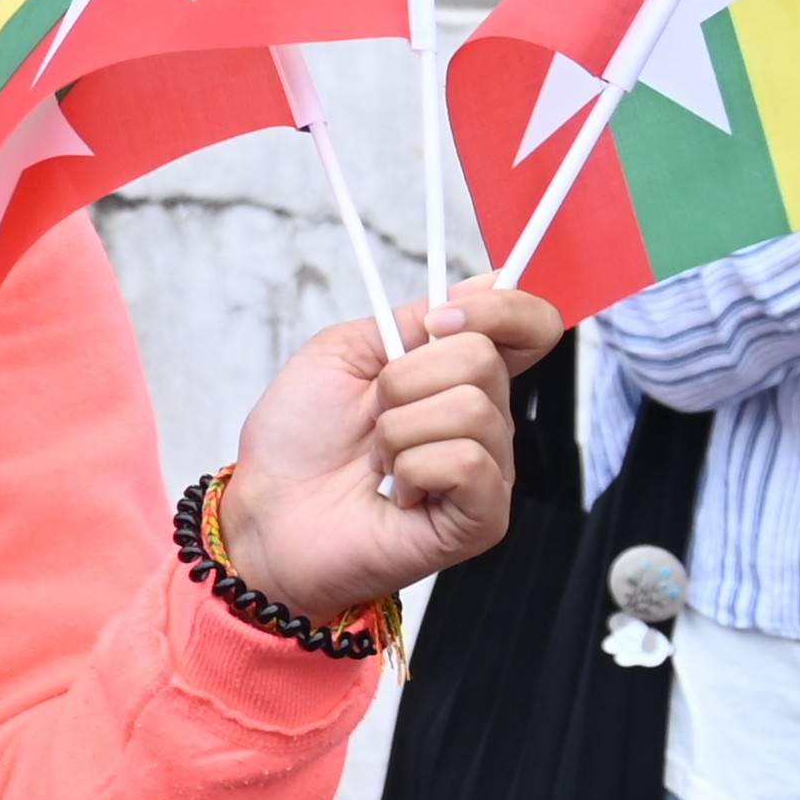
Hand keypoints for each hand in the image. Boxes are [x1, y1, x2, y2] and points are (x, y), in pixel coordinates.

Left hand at [215, 282, 564, 621]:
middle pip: (483, 358)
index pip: (532, 327)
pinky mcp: (483, 518)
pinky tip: (398, 492)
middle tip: (372, 415)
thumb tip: (488, 281)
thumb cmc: (298, 438)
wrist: (267, 509)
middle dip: (402, 378)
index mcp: (457, 376)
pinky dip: (413, 468)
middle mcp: (486, 422)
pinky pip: (466, 462)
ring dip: (398, 429)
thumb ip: (412, 317)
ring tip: (378, 460)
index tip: (439, 317)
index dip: (499, 308)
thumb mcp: (344, 353)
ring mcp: (489, 471)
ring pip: (471, 408)